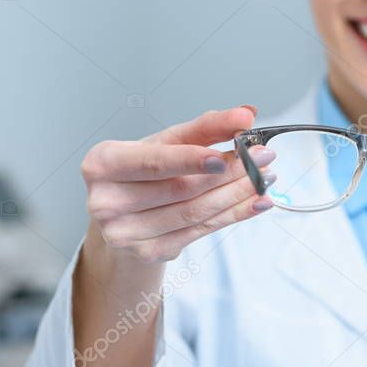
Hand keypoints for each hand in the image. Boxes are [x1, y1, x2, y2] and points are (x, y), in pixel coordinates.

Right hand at [81, 105, 275, 265]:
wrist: (122, 217)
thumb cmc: (142, 173)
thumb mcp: (165, 143)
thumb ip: (204, 128)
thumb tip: (245, 114)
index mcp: (102, 164)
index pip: (155, 161)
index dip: (192, 158)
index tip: (231, 148)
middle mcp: (106, 201)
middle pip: (180, 187)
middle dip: (229, 171)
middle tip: (262, 156)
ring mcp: (124, 233)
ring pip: (194, 211)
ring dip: (237, 193)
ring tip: (263, 177)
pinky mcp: (148, 252)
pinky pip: (200, 231)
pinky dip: (234, 215)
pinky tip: (256, 202)